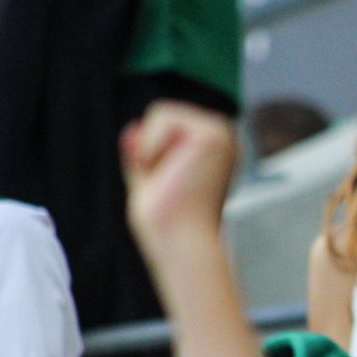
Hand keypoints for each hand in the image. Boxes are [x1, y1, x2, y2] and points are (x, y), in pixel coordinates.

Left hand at [120, 102, 237, 255]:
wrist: (181, 243)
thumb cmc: (167, 225)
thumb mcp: (149, 182)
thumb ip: (142, 156)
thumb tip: (132, 129)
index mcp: (214, 151)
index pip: (165, 126)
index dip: (150, 152)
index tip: (168, 185)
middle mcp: (224, 139)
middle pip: (162, 115)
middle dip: (149, 148)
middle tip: (168, 184)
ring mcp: (222, 134)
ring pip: (160, 113)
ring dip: (150, 149)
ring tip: (171, 179)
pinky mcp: (214, 134)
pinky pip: (161, 117)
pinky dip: (153, 146)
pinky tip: (172, 171)